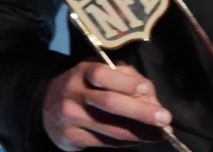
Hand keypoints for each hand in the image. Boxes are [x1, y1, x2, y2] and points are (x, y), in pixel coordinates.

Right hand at [42, 61, 172, 150]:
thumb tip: (150, 96)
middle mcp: (74, 94)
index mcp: (82, 72)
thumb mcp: (99, 70)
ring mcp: (72, 118)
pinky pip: (106, 143)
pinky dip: (128, 142)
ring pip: (111, 129)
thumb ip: (124, 77)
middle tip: (165, 119)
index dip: (128, 83)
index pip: (103, 74)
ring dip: (140, 133)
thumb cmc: (83, 84)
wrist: (47, 106)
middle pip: (110, 104)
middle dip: (141, 112)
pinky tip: (142, 139)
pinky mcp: (73, 138)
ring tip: (161, 134)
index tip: (149, 91)